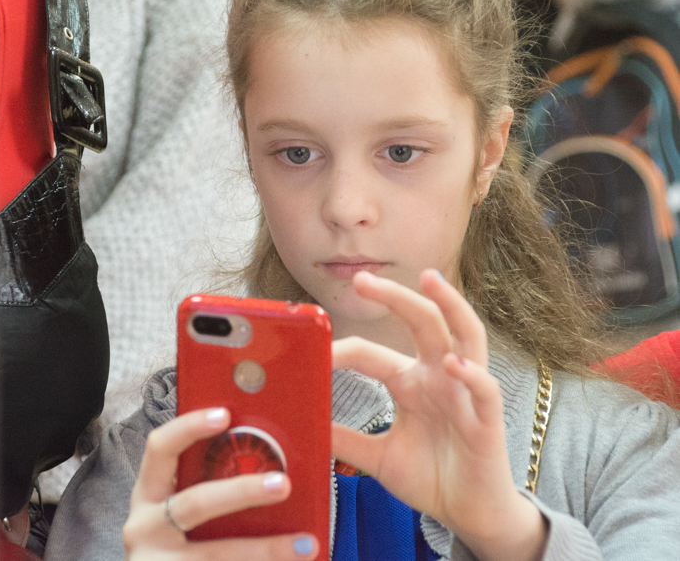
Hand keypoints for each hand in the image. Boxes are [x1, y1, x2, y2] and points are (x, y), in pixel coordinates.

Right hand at [123, 407, 318, 560]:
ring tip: (306, 545)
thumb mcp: (181, 512)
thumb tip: (265, 460)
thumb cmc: (179, 544)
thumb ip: (206, 485)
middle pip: (195, 503)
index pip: (160, 448)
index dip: (189, 427)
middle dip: (242, 492)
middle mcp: (144, 526)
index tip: (225, 414)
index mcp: (148, 494)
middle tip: (284, 484)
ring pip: (216, 554)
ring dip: (266, 549)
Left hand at [332, 270, 546, 560]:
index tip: (315, 351)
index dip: (343, 351)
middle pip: (422, 322)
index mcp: (409, 382)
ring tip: (430, 281)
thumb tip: (305, 423)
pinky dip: (470, 373)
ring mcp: (465, 394)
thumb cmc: (430, 477)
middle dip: (395, 296)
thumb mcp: (377, 457)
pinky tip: (452, 362)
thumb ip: (346, 439)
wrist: (468, 513)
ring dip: (450, 306)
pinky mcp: (487, 421)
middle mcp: (438, 378)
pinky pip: (484, 389)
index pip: (371, 353)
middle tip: (363, 279)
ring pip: (466, 336)